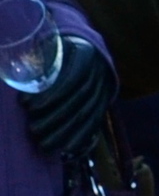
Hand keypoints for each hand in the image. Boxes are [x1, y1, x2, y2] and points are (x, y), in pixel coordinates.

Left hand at [20, 37, 113, 162]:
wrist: (90, 54)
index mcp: (85, 54)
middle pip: (78, 99)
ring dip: (64, 132)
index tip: (26, 105)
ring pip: (86, 114)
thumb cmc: (60, 50)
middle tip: (32, 130)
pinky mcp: (104, 104)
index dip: (49, 94)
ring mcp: (104, 90)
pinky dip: (80, 137)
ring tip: (43, 145)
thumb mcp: (51, 46)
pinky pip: (95, 123)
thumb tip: (17, 76)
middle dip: (54, 117)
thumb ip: (38, 58)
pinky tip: (66, 149)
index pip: (70, 78)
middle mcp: (99, 73)